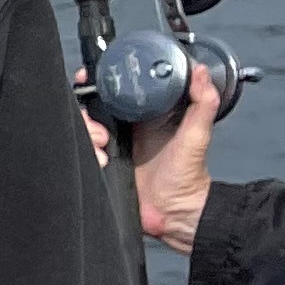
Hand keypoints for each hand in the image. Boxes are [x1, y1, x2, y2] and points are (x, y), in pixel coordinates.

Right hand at [79, 64, 219, 247]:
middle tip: (101, 126)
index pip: (120, 86)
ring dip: (87, 131)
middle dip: (87, 108)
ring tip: (102, 144)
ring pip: (84, 124)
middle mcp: (127, 124)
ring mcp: (112, 142)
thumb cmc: (187, 177)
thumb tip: (202, 71)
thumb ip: (203, 102)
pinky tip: (100, 158)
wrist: (172, 213)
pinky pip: (81, 148)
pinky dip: (85, 150)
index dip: (103, 79)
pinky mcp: (101, 160)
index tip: (91, 76)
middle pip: (93, 103)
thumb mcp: (198, 135)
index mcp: (148, 112)